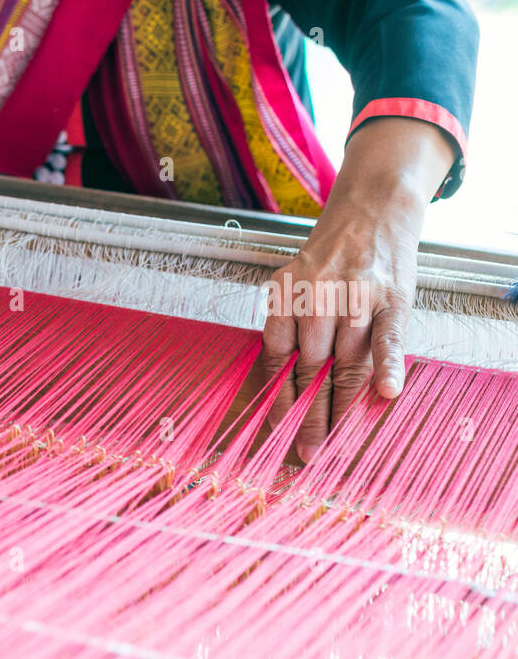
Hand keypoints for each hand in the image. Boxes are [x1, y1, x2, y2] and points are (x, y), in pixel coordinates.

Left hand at [261, 117, 455, 462]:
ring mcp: (357, 296)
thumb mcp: (293, 284)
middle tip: (301, 452)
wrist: (373, 206)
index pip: (274, 356)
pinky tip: (386, 395)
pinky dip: (388, 366)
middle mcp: (317, 295)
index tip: (267, 431)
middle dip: (304, 414)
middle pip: (309, 368)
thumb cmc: (327, 256)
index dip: (273, 397)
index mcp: (284, 294)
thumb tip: (266, 384)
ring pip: (346, 362)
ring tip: (329, 443)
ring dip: (339, 406)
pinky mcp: (392, 297)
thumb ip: (283, 328)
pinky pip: (388, 338)